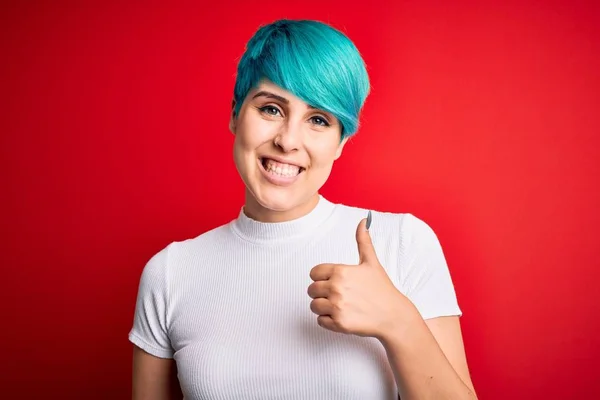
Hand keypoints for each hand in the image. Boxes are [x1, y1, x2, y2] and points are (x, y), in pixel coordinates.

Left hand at [308, 214, 416, 339]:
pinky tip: (343, 316)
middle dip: (322, 293)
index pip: (314, 273)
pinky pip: (320, 321)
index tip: (334, 281)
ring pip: (313, 305)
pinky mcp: (338, 323)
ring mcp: (337, 306)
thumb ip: (363, 241)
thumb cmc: (382, 289)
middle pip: (311, 289)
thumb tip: (363, 220)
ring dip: (323, 307)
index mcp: (341, 271)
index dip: (322, 277)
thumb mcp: (371, 262)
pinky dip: (328, 320)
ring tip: (340, 306)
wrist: (393, 315)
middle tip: (339, 295)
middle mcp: (337, 287)